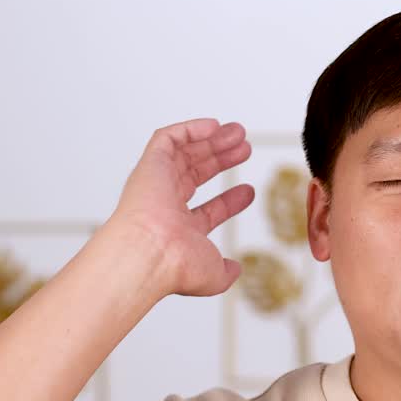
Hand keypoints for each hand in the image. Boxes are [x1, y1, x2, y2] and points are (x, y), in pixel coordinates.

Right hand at [107, 118, 253, 297]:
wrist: (150, 253)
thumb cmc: (177, 266)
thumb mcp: (213, 274)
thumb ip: (226, 271)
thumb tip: (235, 269)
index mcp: (178, 230)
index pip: (207, 211)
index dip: (230, 201)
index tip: (250, 190)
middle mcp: (165, 206)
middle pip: (196, 175)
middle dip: (222, 160)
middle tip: (245, 149)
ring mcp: (157, 184)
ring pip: (185, 154)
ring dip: (212, 141)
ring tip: (239, 132)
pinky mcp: (150, 164)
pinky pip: (167, 138)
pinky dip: (190, 129)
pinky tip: (214, 126)